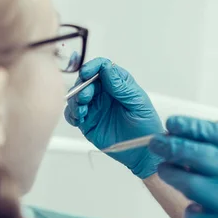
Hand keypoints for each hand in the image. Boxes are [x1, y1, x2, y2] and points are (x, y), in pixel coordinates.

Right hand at [64, 58, 162, 178]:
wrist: (142, 151)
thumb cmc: (146, 124)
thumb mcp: (138, 102)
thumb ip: (121, 86)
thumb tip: (107, 68)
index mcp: (117, 84)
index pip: (102, 67)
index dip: (93, 67)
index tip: (87, 72)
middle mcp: (104, 93)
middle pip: (85, 81)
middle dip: (82, 86)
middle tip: (86, 97)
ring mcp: (95, 107)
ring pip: (76, 97)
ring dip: (75, 101)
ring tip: (83, 110)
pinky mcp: (87, 122)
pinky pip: (73, 114)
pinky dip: (71, 114)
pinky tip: (79, 118)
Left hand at [149, 117, 217, 217]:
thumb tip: (186, 136)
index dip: (193, 127)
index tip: (172, 122)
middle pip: (204, 159)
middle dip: (173, 147)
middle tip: (157, 143)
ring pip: (193, 188)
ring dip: (173, 176)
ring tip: (167, 170)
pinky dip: (192, 211)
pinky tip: (202, 210)